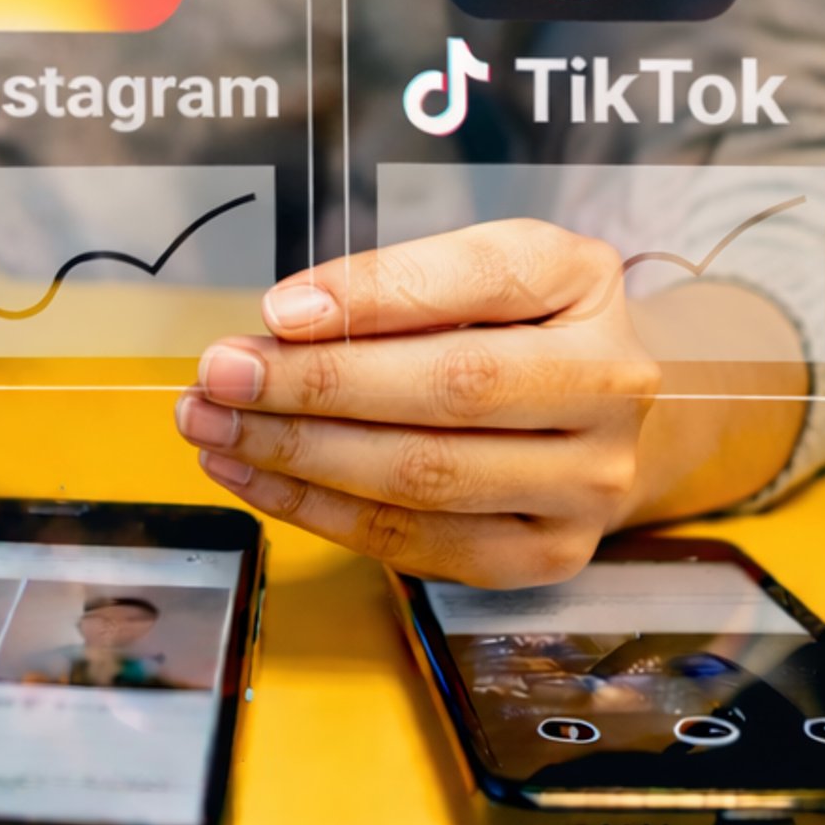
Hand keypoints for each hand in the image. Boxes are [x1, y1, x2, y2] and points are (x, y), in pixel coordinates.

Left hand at [173, 221, 661, 586]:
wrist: (591, 419)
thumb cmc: (510, 327)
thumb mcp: (471, 270)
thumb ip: (394, 285)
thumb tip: (287, 322)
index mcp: (585, 283)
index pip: (479, 280)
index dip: (373, 296)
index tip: (276, 310)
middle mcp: (608, 385)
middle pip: (452, 389)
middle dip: (317, 384)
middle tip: (218, 375)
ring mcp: (590, 481)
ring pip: (427, 475)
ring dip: (300, 454)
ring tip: (215, 427)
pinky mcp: (549, 555)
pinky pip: (420, 544)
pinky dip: (323, 512)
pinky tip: (256, 478)